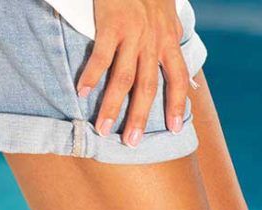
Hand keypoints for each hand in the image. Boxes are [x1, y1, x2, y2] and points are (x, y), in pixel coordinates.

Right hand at [76, 0, 189, 146]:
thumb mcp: (167, 15)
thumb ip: (171, 39)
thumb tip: (179, 64)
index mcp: (169, 42)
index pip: (178, 80)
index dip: (176, 106)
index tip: (173, 130)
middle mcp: (153, 42)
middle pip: (147, 88)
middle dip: (139, 118)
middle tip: (131, 143)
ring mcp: (132, 34)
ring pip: (123, 78)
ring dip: (112, 106)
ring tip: (103, 128)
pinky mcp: (110, 23)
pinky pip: (100, 55)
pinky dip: (91, 75)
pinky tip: (82, 93)